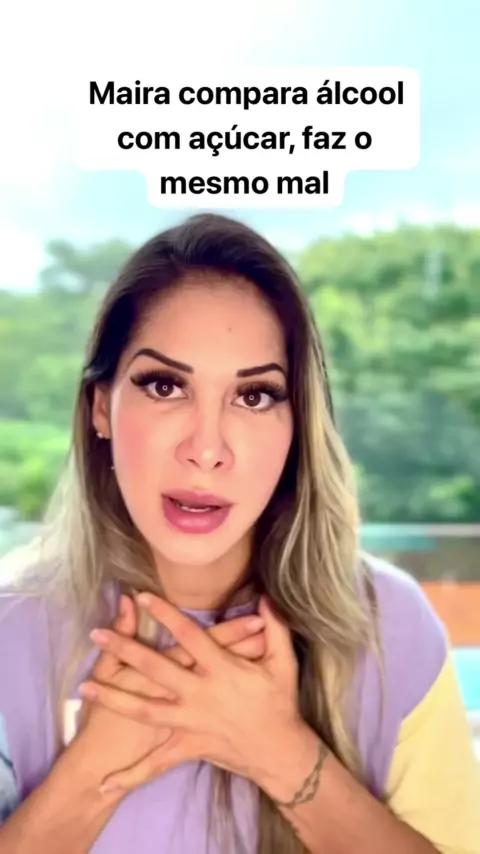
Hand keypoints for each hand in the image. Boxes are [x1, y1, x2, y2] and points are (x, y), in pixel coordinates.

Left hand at [80, 594, 304, 793]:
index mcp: (222, 670)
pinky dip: (132, 774)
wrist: (280, 752)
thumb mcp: (284, 663)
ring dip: (114, 698)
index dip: (165, 615)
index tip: (141, 596)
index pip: (188, 636)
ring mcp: (191, 722)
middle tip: (97, 634)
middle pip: (156, 669)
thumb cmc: (280, 703)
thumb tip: (267, 598)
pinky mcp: (188, 746)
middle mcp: (201, 694)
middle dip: (125, 650)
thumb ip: (276, 629)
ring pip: (145, 710)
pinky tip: (104, 784)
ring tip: (85, 688)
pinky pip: (156, 762)